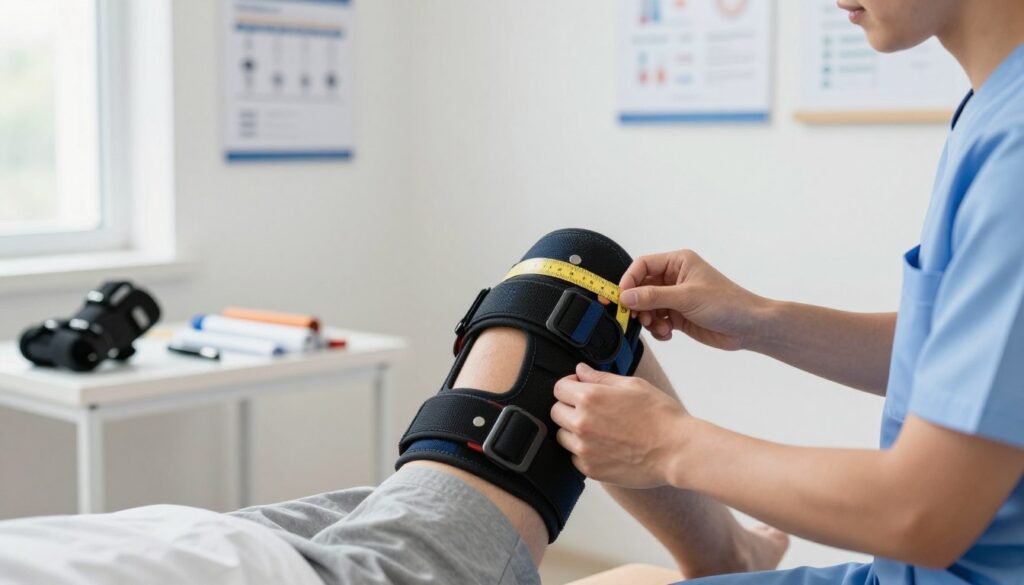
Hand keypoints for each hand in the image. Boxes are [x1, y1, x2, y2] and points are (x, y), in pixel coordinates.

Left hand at [552, 363, 690, 487]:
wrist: (678, 451)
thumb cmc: (661, 416)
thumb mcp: (633, 385)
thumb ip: (601, 377)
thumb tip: (580, 371)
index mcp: (590, 398)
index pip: (559, 388)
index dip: (569, 386)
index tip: (580, 389)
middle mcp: (582, 424)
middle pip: (555, 412)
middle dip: (569, 408)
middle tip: (593, 411)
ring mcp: (584, 449)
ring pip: (562, 436)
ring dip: (574, 431)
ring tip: (601, 430)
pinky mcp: (590, 470)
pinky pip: (574, 458)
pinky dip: (584, 452)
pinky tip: (605, 447)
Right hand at [619, 249, 769, 349]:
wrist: (748, 327)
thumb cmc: (726, 303)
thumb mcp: (686, 297)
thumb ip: (653, 297)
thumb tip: (625, 297)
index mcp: (677, 263)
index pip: (642, 265)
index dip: (629, 280)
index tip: (621, 298)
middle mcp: (674, 278)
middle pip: (641, 288)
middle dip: (638, 304)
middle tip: (638, 318)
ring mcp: (675, 298)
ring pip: (647, 306)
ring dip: (648, 319)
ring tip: (660, 328)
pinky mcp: (678, 316)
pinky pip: (657, 320)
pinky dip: (658, 329)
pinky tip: (668, 334)